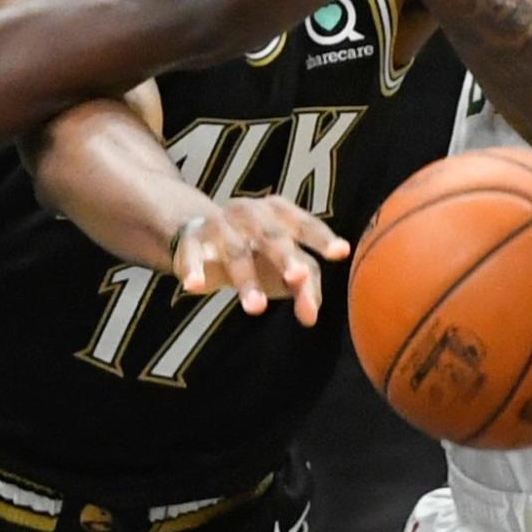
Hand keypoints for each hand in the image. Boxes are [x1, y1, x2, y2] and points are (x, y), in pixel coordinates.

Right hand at [172, 197, 351, 326]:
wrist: (193, 231)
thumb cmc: (252, 251)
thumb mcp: (279, 266)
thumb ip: (303, 287)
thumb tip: (310, 317)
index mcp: (278, 214)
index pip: (304, 224)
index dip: (322, 238)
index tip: (340, 252)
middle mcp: (251, 213)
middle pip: (272, 236)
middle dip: (285, 257)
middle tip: (296, 277)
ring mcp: (219, 223)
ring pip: (236, 251)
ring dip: (246, 280)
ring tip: (256, 308)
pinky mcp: (190, 239)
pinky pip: (191, 254)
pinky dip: (193, 269)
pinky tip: (194, 287)